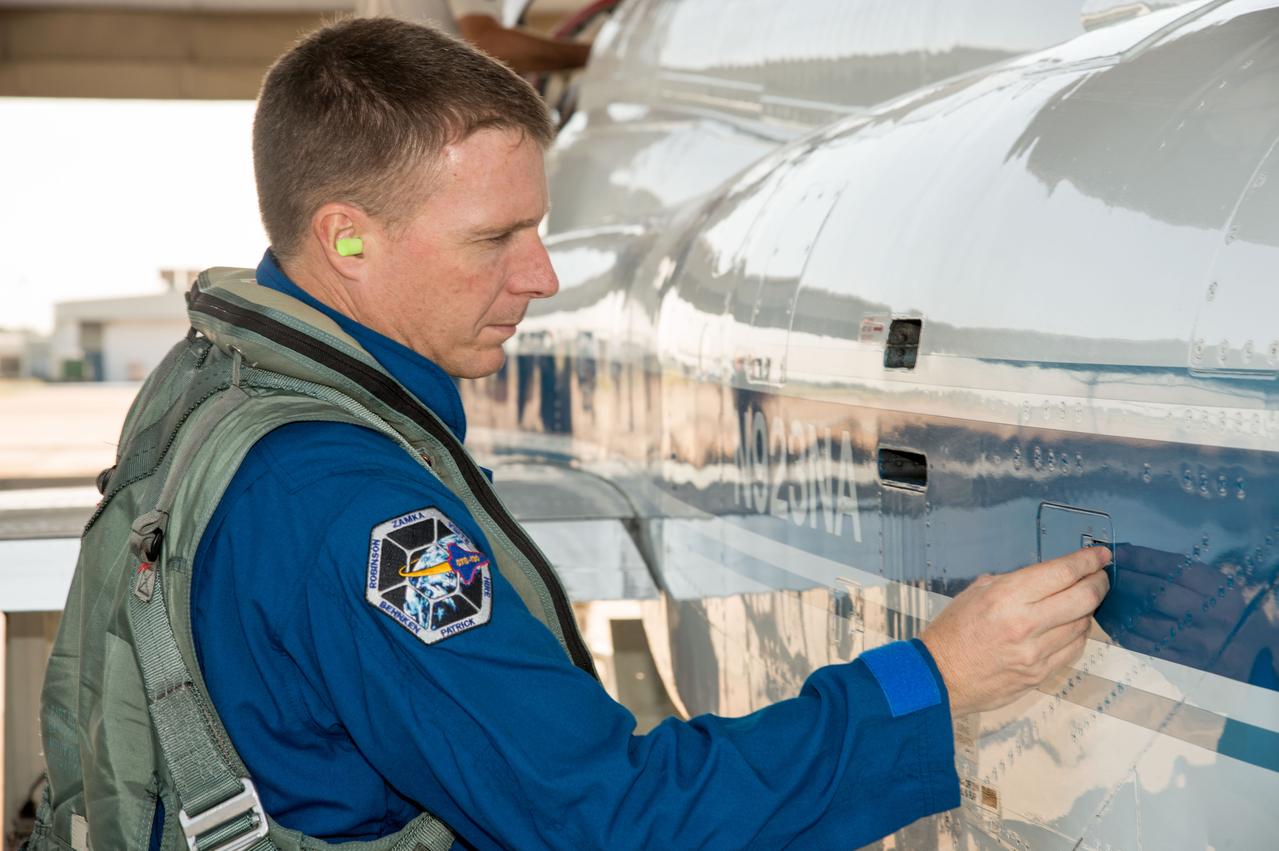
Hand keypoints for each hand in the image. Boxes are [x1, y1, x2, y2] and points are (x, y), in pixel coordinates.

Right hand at [920, 546, 1110, 715]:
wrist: (939, 676)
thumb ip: (1015, 582)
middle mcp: (1026, 623)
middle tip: (1100, 576)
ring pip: (1084, 624)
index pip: (1063, 572)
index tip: (1101, 555)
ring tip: (1081, 601)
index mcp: (1007, 596)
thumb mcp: (977, 592)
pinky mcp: (1041, 673)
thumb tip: (1048, 577)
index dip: (1088, 561)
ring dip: (1088, 609)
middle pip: (1084, 598)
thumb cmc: (953, 631)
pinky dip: (1078, 633)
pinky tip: (1070, 626)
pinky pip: (1074, 649)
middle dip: (1099, 583)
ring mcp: (1036, 652)